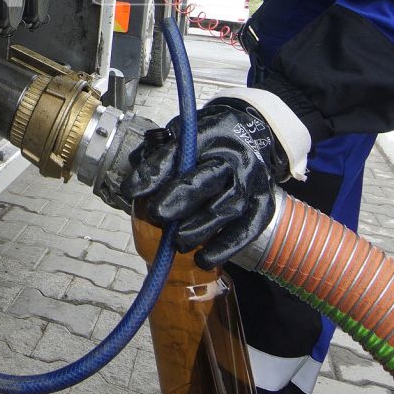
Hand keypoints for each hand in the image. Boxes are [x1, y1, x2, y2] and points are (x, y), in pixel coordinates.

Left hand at [118, 94, 299, 268]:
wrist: (252, 138)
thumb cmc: (211, 143)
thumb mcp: (183, 138)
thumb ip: (159, 160)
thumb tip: (133, 188)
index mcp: (209, 134)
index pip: (179, 151)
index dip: (154, 172)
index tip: (130, 190)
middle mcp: (234, 157)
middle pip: (208, 178)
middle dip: (180, 198)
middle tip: (157, 214)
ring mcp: (252, 182)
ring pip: (229, 206)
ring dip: (200, 228)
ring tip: (177, 242)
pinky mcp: (263, 205)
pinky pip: (248, 229)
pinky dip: (226, 247)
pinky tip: (204, 259)